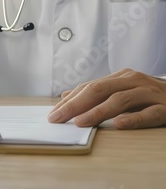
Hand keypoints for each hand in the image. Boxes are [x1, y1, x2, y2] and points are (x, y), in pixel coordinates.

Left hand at [48, 68, 165, 128]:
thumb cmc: (150, 96)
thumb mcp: (122, 91)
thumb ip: (97, 94)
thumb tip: (66, 96)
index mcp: (121, 77)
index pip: (89, 87)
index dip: (70, 100)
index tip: (53, 113)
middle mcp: (133, 81)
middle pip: (99, 90)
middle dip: (75, 104)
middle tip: (58, 117)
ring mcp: (149, 93)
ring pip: (120, 100)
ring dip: (98, 111)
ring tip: (80, 122)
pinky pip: (149, 113)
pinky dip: (133, 118)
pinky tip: (119, 124)